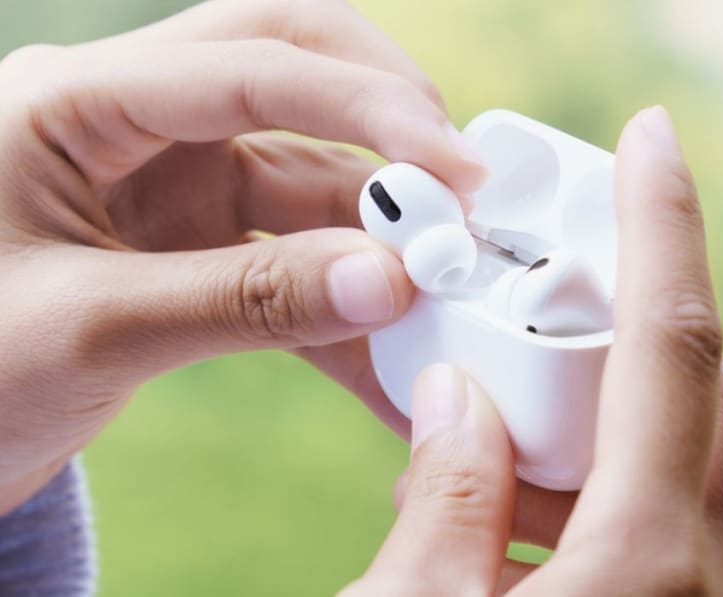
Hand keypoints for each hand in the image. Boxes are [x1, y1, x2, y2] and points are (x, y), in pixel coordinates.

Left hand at [0, 0, 486, 514]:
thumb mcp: (90, 333)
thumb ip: (244, 302)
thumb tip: (391, 284)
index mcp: (72, 101)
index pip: (246, 64)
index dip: (368, 111)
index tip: (454, 173)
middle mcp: (129, 118)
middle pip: (287, 64)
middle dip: (386, 116)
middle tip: (463, 183)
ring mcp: (165, 177)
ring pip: (305, 169)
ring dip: (377, 226)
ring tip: (441, 287)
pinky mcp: (191, 237)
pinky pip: (290, 251)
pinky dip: (342, 298)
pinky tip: (387, 351)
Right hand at [340, 107, 722, 595]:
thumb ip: (445, 501)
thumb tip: (461, 401)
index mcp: (645, 571)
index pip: (673, 349)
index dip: (661, 225)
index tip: (652, 141)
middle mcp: (715, 590)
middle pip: (714, 401)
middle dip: (628, 344)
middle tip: (532, 347)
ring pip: (703, 472)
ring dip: (607, 436)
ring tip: (492, 458)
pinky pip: (685, 537)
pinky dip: (610, 502)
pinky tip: (516, 530)